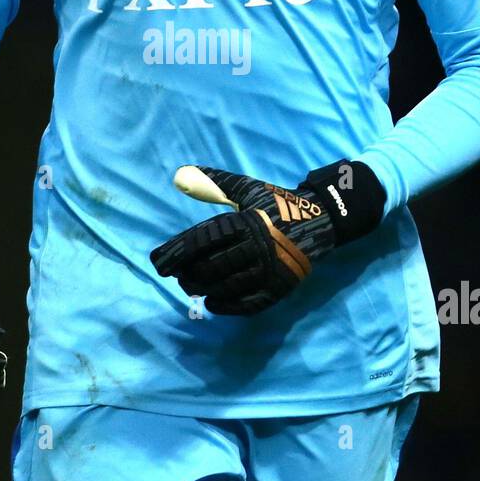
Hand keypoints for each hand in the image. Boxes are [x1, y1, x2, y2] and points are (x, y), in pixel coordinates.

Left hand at [150, 161, 384, 316]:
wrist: (322, 220)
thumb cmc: (276, 204)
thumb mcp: (247, 189)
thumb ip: (213, 184)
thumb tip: (180, 174)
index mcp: (245, 221)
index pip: (201, 240)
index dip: (175, 253)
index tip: (157, 263)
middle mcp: (256, 246)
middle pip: (210, 266)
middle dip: (187, 274)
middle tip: (178, 276)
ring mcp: (269, 270)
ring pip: (226, 286)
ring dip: (203, 289)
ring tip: (191, 287)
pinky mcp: (279, 287)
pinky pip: (248, 304)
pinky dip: (227, 306)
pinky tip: (213, 303)